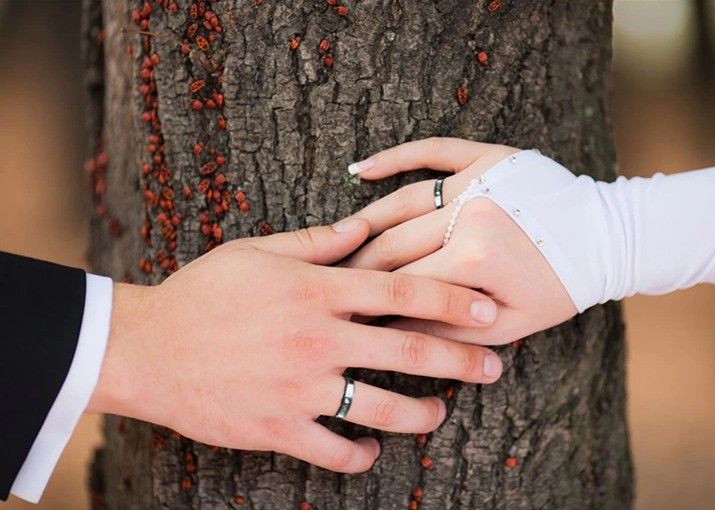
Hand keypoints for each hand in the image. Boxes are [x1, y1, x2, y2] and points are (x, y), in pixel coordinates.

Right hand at [87, 217, 502, 472]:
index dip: (451, 298)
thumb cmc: (202, 293)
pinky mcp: (277, 427)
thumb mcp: (256, 252)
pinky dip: (359, 455)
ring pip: (380, 409)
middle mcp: (317, 339)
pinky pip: (333, 449)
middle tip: (494, 367)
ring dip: (420, 414)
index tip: (485, 308)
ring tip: (440, 414)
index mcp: (316, 291)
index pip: (402, 290)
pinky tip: (372, 451)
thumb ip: (316, 241)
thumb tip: (363, 225)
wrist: (146, 348)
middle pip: (407, 351)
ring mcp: (300, 387)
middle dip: (460, 360)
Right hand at [345, 137, 576, 344]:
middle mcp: (467, 211)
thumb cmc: (556, 288)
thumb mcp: (506, 327)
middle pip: (393, 241)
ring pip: (400, 200)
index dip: (372, 303)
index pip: (404, 284)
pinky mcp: (486, 156)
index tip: (346, 315)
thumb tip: (392, 332)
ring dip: (365, 223)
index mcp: (474, 257)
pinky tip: (360, 170)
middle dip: (359, 267)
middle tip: (333, 284)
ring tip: (338, 243)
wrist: (605, 240)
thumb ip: (446, 332)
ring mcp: (475, 178)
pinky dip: (394, 158)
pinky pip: (432, 150)